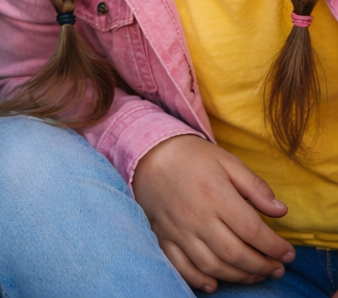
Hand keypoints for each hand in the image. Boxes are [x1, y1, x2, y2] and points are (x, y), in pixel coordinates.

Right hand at [133, 135, 295, 292]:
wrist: (149, 153)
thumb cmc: (193, 157)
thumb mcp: (228, 162)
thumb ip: (255, 186)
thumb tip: (280, 211)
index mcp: (215, 195)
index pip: (252, 231)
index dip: (275, 247)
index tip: (288, 254)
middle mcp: (196, 216)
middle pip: (234, 253)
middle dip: (262, 266)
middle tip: (277, 269)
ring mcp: (177, 228)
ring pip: (211, 264)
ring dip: (238, 276)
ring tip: (255, 274)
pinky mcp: (162, 235)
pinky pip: (180, 265)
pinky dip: (198, 279)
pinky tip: (215, 283)